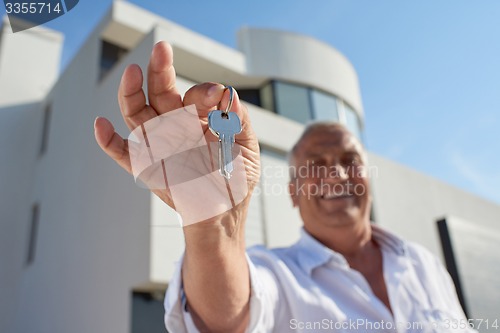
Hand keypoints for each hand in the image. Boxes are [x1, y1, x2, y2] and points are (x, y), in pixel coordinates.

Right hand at [94, 41, 259, 224]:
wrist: (223, 214)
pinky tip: (101, 125)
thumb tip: (230, 94)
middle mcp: (175, 126)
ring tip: (132, 73)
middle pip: (160, 93)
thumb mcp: (248, 149)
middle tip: (162, 49)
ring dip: (132, 93)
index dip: (203, 92)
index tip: (215, 96)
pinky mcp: (146, 166)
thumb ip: (240, 122)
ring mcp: (159, 144)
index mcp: (198, 119)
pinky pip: (123, 152)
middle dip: (160, 70)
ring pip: (138, 113)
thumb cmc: (236, 180)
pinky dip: (109, 141)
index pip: (194, 96)